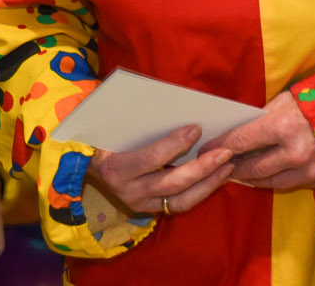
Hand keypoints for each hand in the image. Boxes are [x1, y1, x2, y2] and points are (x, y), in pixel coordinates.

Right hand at [86, 124, 233, 216]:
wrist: (87, 167)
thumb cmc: (105, 137)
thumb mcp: (114, 126)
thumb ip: (138, 118)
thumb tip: (175, 103)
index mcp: (116, 168)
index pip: (150, 159)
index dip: (174, 144)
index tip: (197, 128)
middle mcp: (128, 192)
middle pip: (171, 183)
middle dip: (201, 168)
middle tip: (224, 151)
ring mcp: (140, 205)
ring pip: (180, 200)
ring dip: (208, 183)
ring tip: (228, 165)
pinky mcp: (150, 211)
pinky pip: (180, 204)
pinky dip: (201, 191)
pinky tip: (218, 176)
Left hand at [202, 91, 314, 192]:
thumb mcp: (295, 97)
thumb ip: (269, 113)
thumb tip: (245, 126)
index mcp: (284, 125)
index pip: (240, 140)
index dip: (220, 146)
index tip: (206, 149)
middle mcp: (294, 152)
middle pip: (252, 168)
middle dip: (233, 167)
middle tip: (219, 165)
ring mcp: (310, 170)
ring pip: (270, 182)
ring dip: (252, 178)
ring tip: (240, 173)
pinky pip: (292, 184)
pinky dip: (277, 180)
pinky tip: (267, 176)